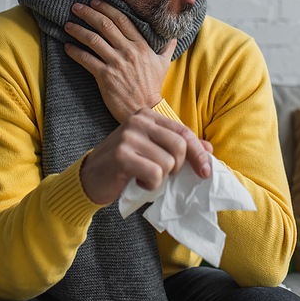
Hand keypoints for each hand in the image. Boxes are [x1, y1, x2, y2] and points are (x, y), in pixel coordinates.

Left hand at [64, 0, 176, 122]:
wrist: (145, 110)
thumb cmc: (153, 88)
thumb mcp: (163, 65)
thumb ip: (167, 49)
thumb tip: (174, 38)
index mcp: (141, 45)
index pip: (122, 20)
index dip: (106, 8)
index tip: (94, 2)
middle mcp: (128, 51)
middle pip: (105, 25)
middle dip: (89, 13)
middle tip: (76, 7)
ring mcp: (116, 63)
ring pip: (93, 40)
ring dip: (78, 30)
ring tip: (68, 25)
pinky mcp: (106, 76)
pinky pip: (86, 59)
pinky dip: (75, 52)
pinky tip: (67, 47)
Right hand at [80, 109, 212, 204]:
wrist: (90, 177)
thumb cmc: (125, 164)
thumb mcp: (152, 150)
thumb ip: (178, 147)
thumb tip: (209, 150)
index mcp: (147, 115)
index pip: (183, 131)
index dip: (198, 153)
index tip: (206, 171)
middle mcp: (138, 121)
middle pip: (179, 145)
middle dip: (178, 167)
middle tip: (165, 175)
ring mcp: (129, 136)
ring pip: (167, 162)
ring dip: (161, 178)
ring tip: (146, 177)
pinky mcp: (122, 155)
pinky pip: (154, 174)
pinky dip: (151, 185)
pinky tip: (138, 182)